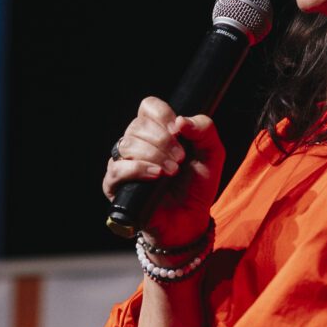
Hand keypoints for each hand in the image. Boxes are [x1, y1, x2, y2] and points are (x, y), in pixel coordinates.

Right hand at [104, 98, 224, 246]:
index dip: (163, 115)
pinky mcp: (115, 185)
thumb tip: (180, 121)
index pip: (148, 106)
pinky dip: (138, 169)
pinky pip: (117, 169)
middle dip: (163, 140)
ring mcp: (123, 164)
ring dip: (153, 155)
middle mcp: (137, 144)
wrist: (191, 219)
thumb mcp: (212, 153)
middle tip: (180, 159)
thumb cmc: (197, 185)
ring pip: (126, 145)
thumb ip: (204, 129)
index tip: (179, 132)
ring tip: (171, 171)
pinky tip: (156, 176)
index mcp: (156, 131)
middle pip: (137, 125)